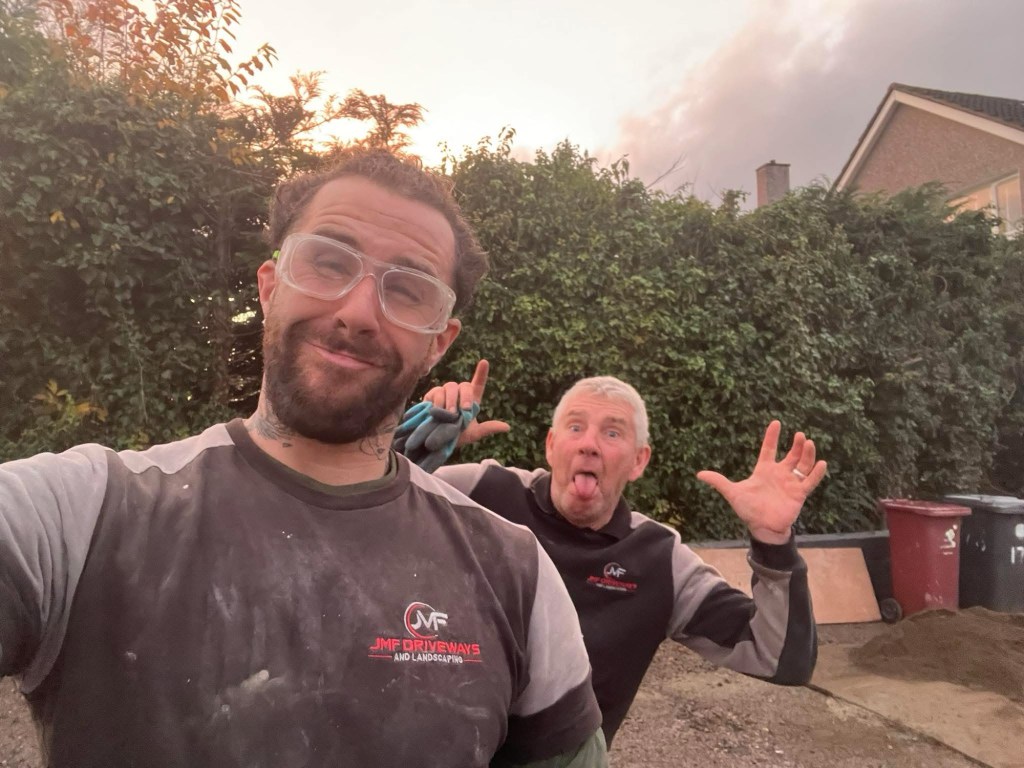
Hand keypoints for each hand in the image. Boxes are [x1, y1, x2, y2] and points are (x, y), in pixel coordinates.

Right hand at [420, 359, 509, 446]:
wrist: (436, 442)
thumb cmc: (457, 436)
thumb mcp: (474, 434)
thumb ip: (488, 428)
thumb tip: (507, 427)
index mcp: (471, 400)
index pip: (478, 384)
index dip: (481, 373)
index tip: (484, 362)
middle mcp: (458, 393)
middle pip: (464, 385)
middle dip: (465, 397)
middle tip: (462, 410)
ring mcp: (445, 392)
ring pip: (450, 387)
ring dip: (451, 401)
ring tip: (449, 415)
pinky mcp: (431, 395)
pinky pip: (436, 392)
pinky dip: (437, 402)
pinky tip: (436, 411)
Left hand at [696, 421, 826, 544]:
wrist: (762, 527)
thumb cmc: (748, 510)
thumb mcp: (732, 493)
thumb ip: (718, 482)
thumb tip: (699, 474)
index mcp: (764, 470)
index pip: (768, 449)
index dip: (771, 436)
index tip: (776, 422)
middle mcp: (779, 474)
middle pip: (790, 455)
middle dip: (796, 445)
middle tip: (799, 435)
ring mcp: (791, 483)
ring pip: (802, 465)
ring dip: (806, 454)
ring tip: (808, 443)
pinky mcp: (799, 493)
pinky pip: (810, 481)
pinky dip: (816, 473)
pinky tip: (821, 463)